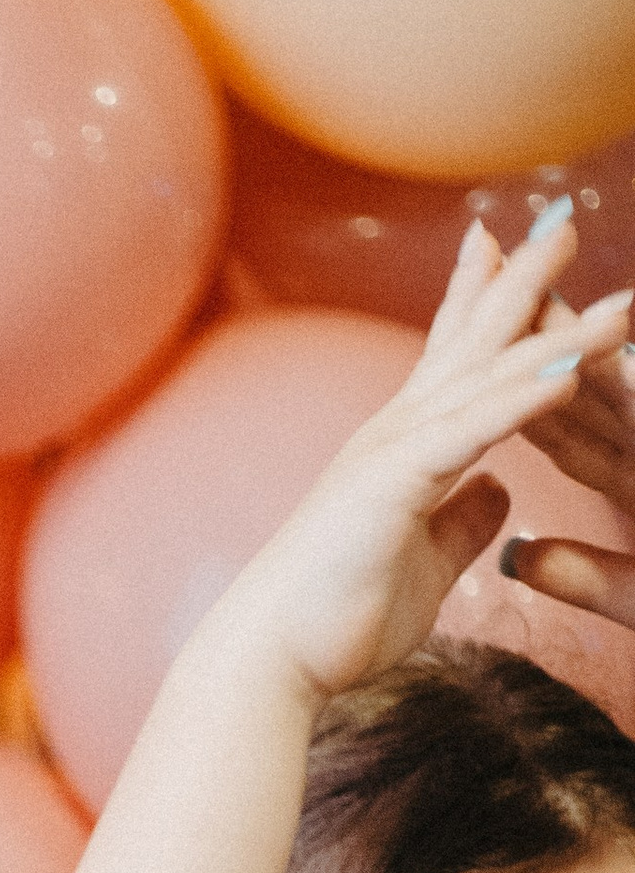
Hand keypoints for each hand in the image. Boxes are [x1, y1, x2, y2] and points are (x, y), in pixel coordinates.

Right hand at [192, 207, 630, 708]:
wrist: (271, 655)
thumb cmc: (334, 617)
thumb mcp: (425, 563)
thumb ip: (464, 522)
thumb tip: (501, 492)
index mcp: (403, 450)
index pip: (451, 358)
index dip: (480, 300)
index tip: (505, 246)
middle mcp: (397, 433)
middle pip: (474, 340)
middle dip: (523, 278)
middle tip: (563, 218)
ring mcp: (395, 451)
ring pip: (490, 375)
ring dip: (558, 331)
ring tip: (620, 299)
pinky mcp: (397, 481)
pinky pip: (475, 429)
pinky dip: (524, 395)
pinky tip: (572, 366)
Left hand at [502, 265, 634, 634]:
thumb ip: (584, 574)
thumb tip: (512, 557)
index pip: (566, 422)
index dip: (512, 376)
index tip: (458, 335)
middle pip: (600, 381)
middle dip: (550, 327)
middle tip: (498, 261)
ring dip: (607, 340)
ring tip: (557, 290)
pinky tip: (628, 360)